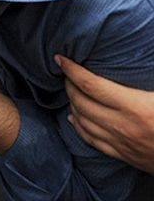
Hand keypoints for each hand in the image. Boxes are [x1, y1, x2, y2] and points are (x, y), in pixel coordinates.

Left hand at [57, 55, 153, 174]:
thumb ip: (150, 71)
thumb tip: (145, 50)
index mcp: (135, 107)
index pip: (91, 85)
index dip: (72, 70)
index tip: (61, 59)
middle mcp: (122, 126)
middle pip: (80, 102)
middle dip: (68, 84)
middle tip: (66, 72)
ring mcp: (121, 143)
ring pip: (82, 122)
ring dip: (71, 103)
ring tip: (69, 89)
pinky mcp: (123, 156)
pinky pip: (91, 140)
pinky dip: (78, 127)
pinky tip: (74, 117)